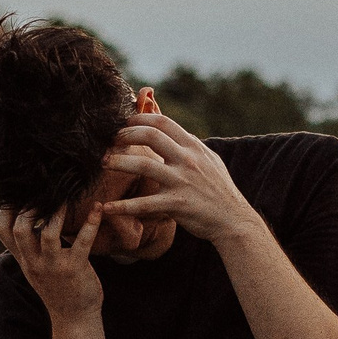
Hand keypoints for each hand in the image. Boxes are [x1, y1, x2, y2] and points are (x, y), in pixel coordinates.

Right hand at [0, 201, 106, 320]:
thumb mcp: (35, 268)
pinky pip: (82, 243)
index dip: (5, 208)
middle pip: (18, 229)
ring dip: (56, 212)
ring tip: (66, 195)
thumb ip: (29, 247)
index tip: (17, 190)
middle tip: (43, 190)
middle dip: (28, 207)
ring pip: (47, 234)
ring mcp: (53, 266)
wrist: (74, 319)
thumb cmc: (58, 287)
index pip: (1, 231)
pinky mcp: (75, 269)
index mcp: (24, 259)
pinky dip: (90, 223)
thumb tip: (27, 217)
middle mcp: (34, 262)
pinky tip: (97, 208)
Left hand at [101, 115, 263, 250]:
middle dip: (125, 135)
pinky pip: (144, 204)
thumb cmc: (217, 187)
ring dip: (118, 162)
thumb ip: (185, 139)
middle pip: (150, 135)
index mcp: (193, 146)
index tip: (123, 123)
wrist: (233, 219)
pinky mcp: (176, 204)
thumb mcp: (206, 158)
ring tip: (104, 163)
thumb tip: (168, 122)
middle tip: (109, 140)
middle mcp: (187, 160)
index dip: (138, 118)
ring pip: (143, 165)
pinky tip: (107, 207)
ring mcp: (182, 181)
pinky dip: (123, 206)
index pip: (162, 122)